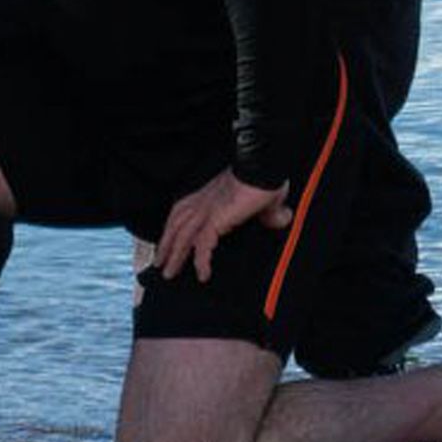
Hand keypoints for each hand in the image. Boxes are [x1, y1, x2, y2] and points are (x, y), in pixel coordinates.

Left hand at [137, 169, 281, 282]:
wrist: (264, 167)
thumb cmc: (265, 176)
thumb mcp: (268, 198)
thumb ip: (271, 211)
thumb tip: (282, 218)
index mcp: (211, 194)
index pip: (184, 209)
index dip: (175, 226)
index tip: (170, 240)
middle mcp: (204, 201)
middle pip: (176, 224)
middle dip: (166, 244)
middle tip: (160, 262)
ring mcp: (208, 210)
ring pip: (182, 236)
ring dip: (174, 256)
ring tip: (169, 272)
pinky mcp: (216, 219)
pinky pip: (202, 245)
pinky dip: (201, 261)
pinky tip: (202, 274)